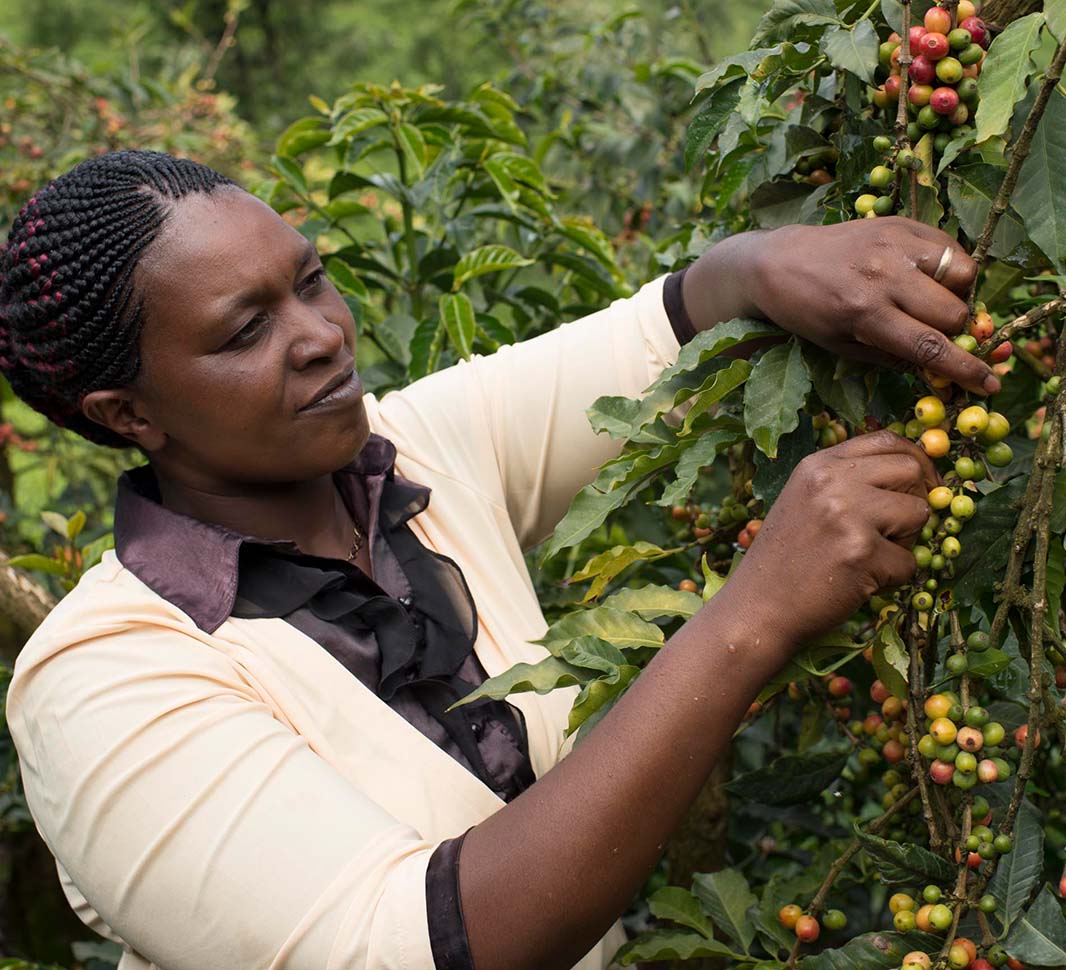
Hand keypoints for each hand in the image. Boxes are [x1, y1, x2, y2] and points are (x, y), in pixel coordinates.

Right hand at [726, 431, 937, 646]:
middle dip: (917, 500)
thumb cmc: (785, 560)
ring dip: (908, 541)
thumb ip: (847, 481)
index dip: (915, 461)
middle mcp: (831, 481)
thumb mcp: (805, 501)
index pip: (886, 440)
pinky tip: (861, 583)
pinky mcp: (860, 553)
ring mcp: (846, 514)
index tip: (921, 485)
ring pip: (919, 512)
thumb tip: (913, 471)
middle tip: (901, 530)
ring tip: (873, 558)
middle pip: (911, 470)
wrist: (756, 609)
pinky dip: (894, 579)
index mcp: (817, 465)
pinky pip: (910, 562)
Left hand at [741, 218, 994, 394]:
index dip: (965, 369)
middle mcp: (883, 276)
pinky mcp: (900, 223)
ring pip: (962, 275)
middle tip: (939, 333)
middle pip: (952, 313)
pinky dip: (950, 267)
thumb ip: (893, 355)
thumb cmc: (808, 313)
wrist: (779, 262)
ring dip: (956, 296)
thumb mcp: (842, 346)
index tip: (989, 384)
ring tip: (930, 302)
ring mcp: (894, 244)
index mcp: (864, 314)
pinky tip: (927, 278)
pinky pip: (950, 247)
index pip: (929, 346)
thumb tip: (943, 365)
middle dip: (955, 332)